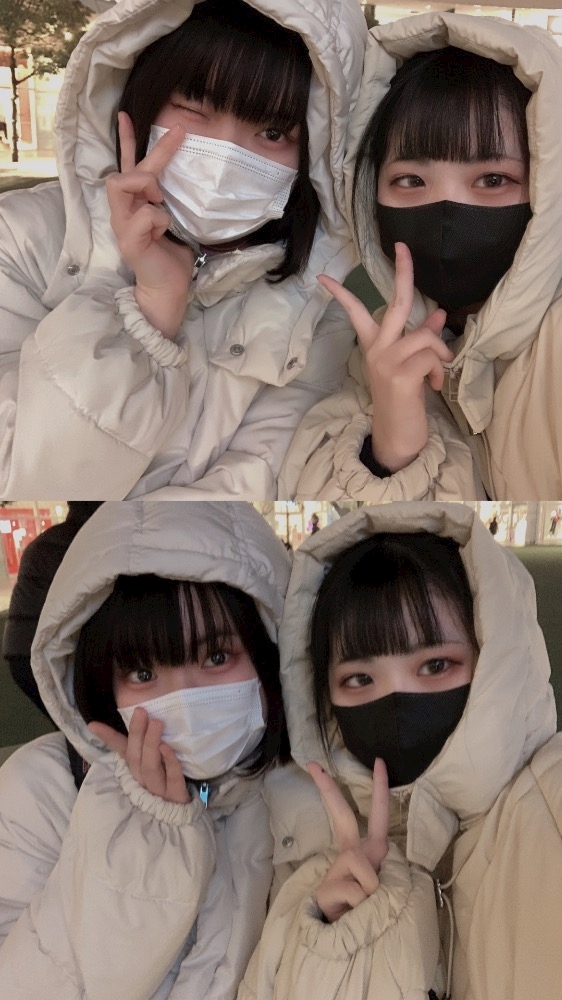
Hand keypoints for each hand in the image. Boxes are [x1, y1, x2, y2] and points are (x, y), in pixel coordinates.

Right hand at [89, 707, 189, 803]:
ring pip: (149, 767)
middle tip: (141, 712)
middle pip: (135, 756)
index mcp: (136, 769)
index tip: (93, 724)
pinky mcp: (176, 795)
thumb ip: (148, 743)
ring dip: (151, 744)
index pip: (121, 751)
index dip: (108, 737)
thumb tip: (144, 718)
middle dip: (137, 733)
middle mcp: (143, 779)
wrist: (184, 813)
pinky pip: (173, 778)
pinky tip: (168, 747)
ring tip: (156, 723)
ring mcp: (158, 789)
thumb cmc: (169, 781)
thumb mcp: (157, 761)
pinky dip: (170, 762)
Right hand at [106, 111, 194, 338]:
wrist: (169, 288)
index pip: (127, 167)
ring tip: (160, 200)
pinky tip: (163, 232)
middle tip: (179, 134)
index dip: (127, 140)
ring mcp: (122, 225)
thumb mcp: (175, 220)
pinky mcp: (128, 240)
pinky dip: (158, 218)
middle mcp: (123, 212)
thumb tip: (182, 178)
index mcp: (134, 205)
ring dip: (146, 185)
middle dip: (153, 154)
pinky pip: (145, 214)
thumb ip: (170, 201)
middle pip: (125, 171)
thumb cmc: (173, 256)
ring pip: (121, 184)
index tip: (126, 113)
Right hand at [307, 758, 389, 922]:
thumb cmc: (375, 913)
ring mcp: (336, 871)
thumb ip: (383, 869)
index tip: (377, 760)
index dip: (379, 787)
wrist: (354, 946)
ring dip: (372, 887)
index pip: (375, 815)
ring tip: (367, 906)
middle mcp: (352, 855)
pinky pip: (355, 888)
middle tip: (314, 764)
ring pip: (359, 862)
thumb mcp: (388, 887)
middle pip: (342, 816)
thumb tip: (367, 874)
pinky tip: (353, 914)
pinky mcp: (326, 889)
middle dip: (329, 789)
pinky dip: (362, 903)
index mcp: (368, 851)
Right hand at [318, 243, 452, 472]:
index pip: (355, 313)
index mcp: (374, 346)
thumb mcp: (412, 367)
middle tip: (403, 248)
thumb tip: (438, 312)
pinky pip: (432, 355)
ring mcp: (387, 361)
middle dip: (403, 272)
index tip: (324, 276)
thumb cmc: (405, 402)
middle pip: (394, 302)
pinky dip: (441, 369)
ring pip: (425, 334)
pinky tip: (435, 385)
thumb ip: (421, 339)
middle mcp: (377, 349)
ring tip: (439, 372)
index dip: (342, 293)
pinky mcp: (401, 374)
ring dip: (442, 352)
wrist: (398, 439)